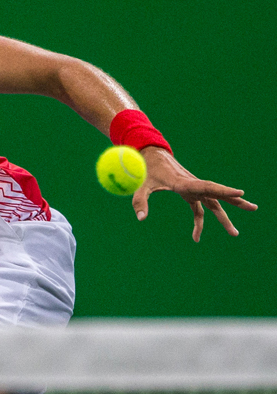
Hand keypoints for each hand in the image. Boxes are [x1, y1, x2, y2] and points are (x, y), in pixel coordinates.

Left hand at [134, 146, 256, 240]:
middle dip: (235, 201)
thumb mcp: (140, 185)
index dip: (224, 190)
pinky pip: (198, 210)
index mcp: (183, 182)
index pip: (207, 186)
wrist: (151, 157)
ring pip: (213, 203)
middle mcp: (192, 185)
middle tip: (253, 208)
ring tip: (235, 233)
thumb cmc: (145, 170)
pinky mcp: (189, 193)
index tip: (240, 192)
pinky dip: (199, 223)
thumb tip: (141, 219)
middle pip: (217, 195)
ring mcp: (192, 189)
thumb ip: (140, 201)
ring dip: (224, 217)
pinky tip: (196, 237)